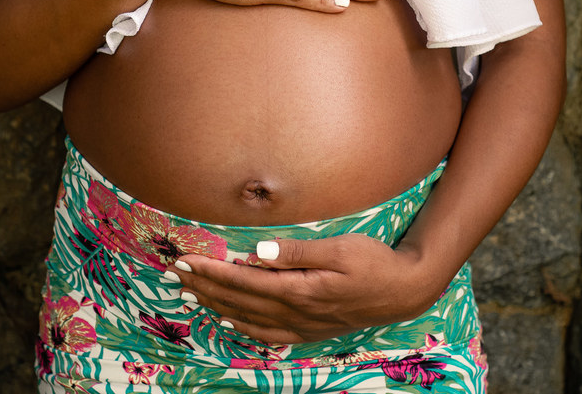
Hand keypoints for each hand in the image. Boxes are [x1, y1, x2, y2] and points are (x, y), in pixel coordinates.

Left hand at [169, 233, 440, 344]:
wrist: (405, 291)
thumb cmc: (375, 262)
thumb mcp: (341, 248)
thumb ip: (299, 251)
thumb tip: (259, 251)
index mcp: (299, 290)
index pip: (243, 280)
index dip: (211, 272)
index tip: (186, 261)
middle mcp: (296, 312)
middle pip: (239, 301)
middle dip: (204, 287)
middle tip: (175, 274)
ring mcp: (302, 325)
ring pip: (248, 318)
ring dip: (217, 305)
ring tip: (192, 293)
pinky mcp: (309, 330)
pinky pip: (267, 333)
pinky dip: (242, 326)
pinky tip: (229, 319)